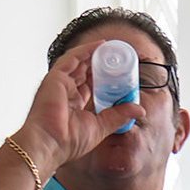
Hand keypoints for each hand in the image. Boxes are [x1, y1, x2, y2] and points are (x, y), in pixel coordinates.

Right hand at [14, 51, 142, 173]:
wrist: (51, 144)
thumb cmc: (68, 142)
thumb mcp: (101, 127)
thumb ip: (118, 115)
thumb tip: (139, 110)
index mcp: (73, 104)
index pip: (89, 85)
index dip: (102, 77)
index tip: (117, 72)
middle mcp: (64, 91)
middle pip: (84, 71)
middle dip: (99, 63)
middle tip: (115, 57)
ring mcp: (58, 84)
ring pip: (78, 62)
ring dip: (93, 54)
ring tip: (110, 48)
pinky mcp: (55, 78)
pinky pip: (72, 59)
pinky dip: (85, 50)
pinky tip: (98, 45)